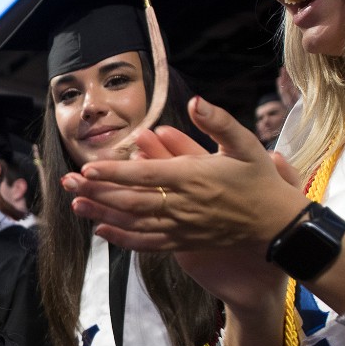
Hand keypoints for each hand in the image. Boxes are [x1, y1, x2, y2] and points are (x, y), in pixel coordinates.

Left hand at [61, 97, 308, 315]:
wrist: (276, 224)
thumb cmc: (259, 180)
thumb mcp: (246, 144)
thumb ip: (219, 122)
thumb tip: (195, 102)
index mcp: (193, 177)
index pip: (145, 175)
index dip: (115, 172)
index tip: (89, 167)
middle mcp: (182, 205)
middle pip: (131, 199)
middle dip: (98, 190)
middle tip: (68, 182)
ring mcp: (181, 227)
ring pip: (134, 222)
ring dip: (102, 212)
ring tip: (75, 203)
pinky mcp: (183, 242)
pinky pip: (147, 243)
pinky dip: (122, 238)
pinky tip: (102, 230)